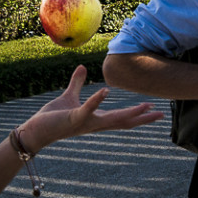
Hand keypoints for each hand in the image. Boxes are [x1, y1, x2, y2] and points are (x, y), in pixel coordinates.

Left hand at [20, 65, 163, 152]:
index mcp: (95, 119)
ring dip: (129, 113)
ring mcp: (85, 123)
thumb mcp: (68, 97)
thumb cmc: (52, 117)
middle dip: (142, 118)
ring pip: (112, 119)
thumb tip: (82, 67)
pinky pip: (87, 110)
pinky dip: (96, 101)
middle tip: (161, 114)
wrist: (36, 130)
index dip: (137, 113)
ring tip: (146, 105)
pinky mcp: (73, 120)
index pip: (121, 117)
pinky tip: (106, 91)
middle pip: (123, 121)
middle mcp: (94, 123)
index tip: (154, 109)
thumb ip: (77, 83)